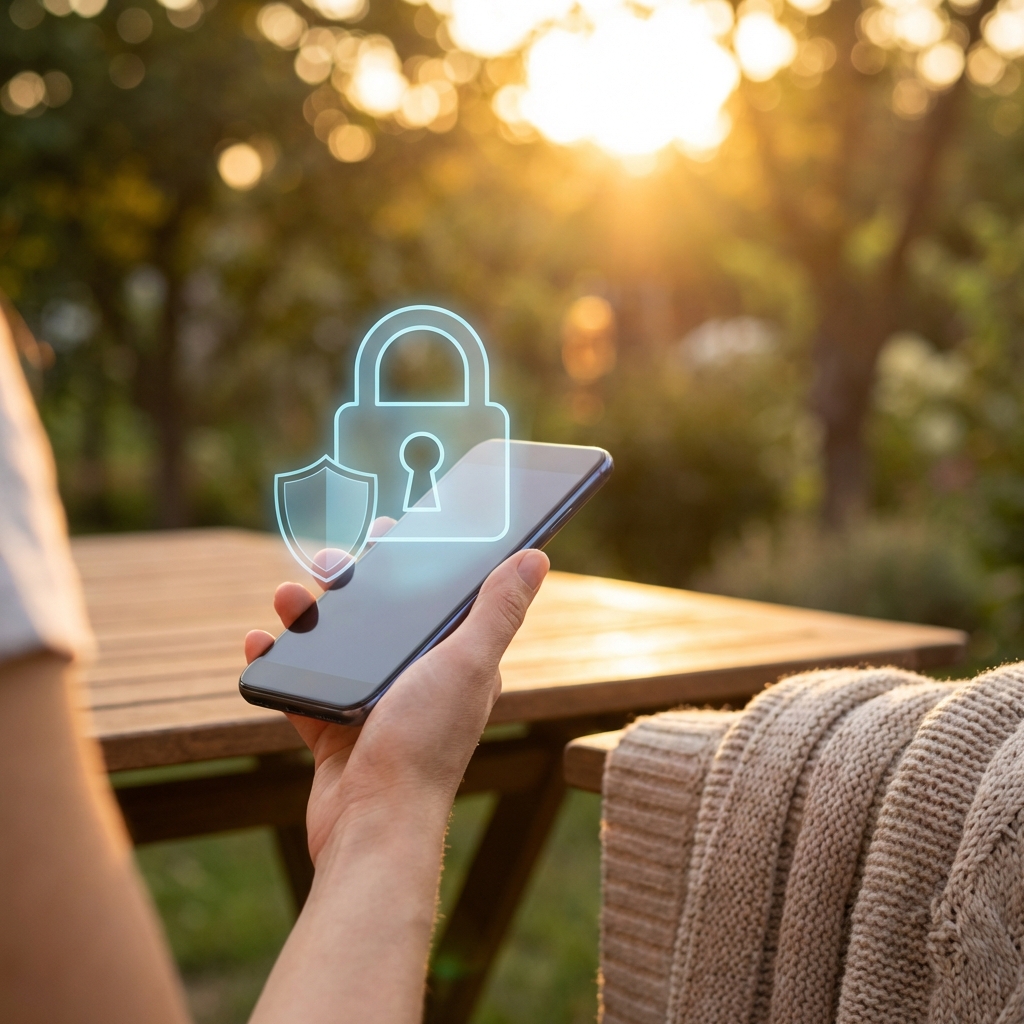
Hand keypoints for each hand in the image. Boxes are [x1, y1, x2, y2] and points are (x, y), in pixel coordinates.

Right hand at [244, 548, 548, 865]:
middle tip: (328, 563)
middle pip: (383, 618)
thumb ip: (497, 610)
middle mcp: (419, 682)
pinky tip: (260, 642)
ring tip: (288, 597)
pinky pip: (305, 688)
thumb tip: (535, 558)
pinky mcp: (337, 731)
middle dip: (354, 585)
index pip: (438, 599)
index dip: (415, 562)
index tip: (387, 532)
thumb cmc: (425, 743)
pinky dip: (281, 664)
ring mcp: (376, 708)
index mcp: (456, 662)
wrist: (373, 822)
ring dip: (310, 618)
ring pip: (339, 648)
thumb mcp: (467, 663)